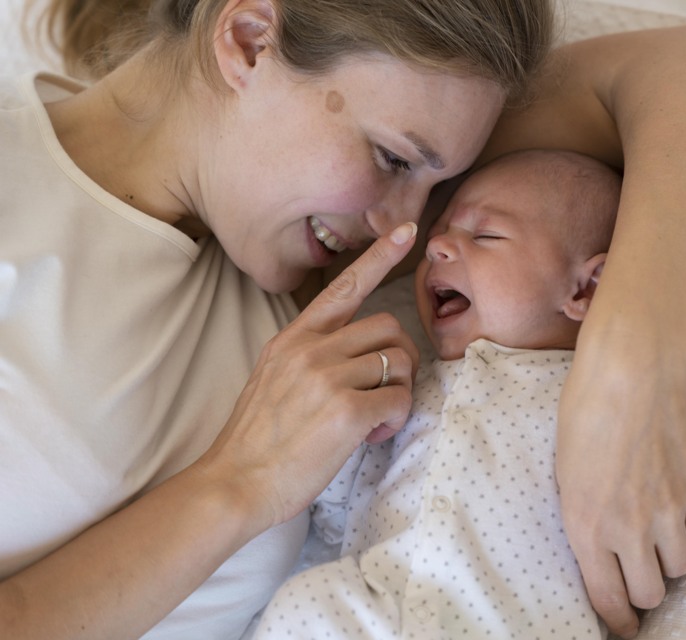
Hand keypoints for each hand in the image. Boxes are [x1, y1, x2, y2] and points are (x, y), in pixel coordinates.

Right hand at [199, 223, 419, 532]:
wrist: (235, 482)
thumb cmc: (258, 438)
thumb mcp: (273, 378)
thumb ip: (310, 356)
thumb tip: (354, 355)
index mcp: (294, 338)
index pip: (344, 286)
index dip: (380, 256)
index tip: (406, 230)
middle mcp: (311, 348)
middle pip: (388, 326)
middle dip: (398, 357)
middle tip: (385, 390)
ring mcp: (328, 376)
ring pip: (399, 361)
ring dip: (398, 391)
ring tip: (375, 419)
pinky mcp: (346, 410)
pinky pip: (398, 399)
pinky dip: (395, 418)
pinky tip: (372, 435)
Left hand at [556, 340, 685, 638]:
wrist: (628, 374)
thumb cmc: (583, 415)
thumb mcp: (564, 473)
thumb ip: (583, 518)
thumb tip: (597, 545)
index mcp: (587, 527)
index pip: (609, 600)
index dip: (618, 620)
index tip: (622, 624)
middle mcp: (630, 529)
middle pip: (651, 594)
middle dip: (642, 589)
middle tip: (636, 570)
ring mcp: (669, 512)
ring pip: (679, 567)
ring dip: (665, 556)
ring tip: (652, 529)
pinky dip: (685, 521)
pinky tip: (669, 494)